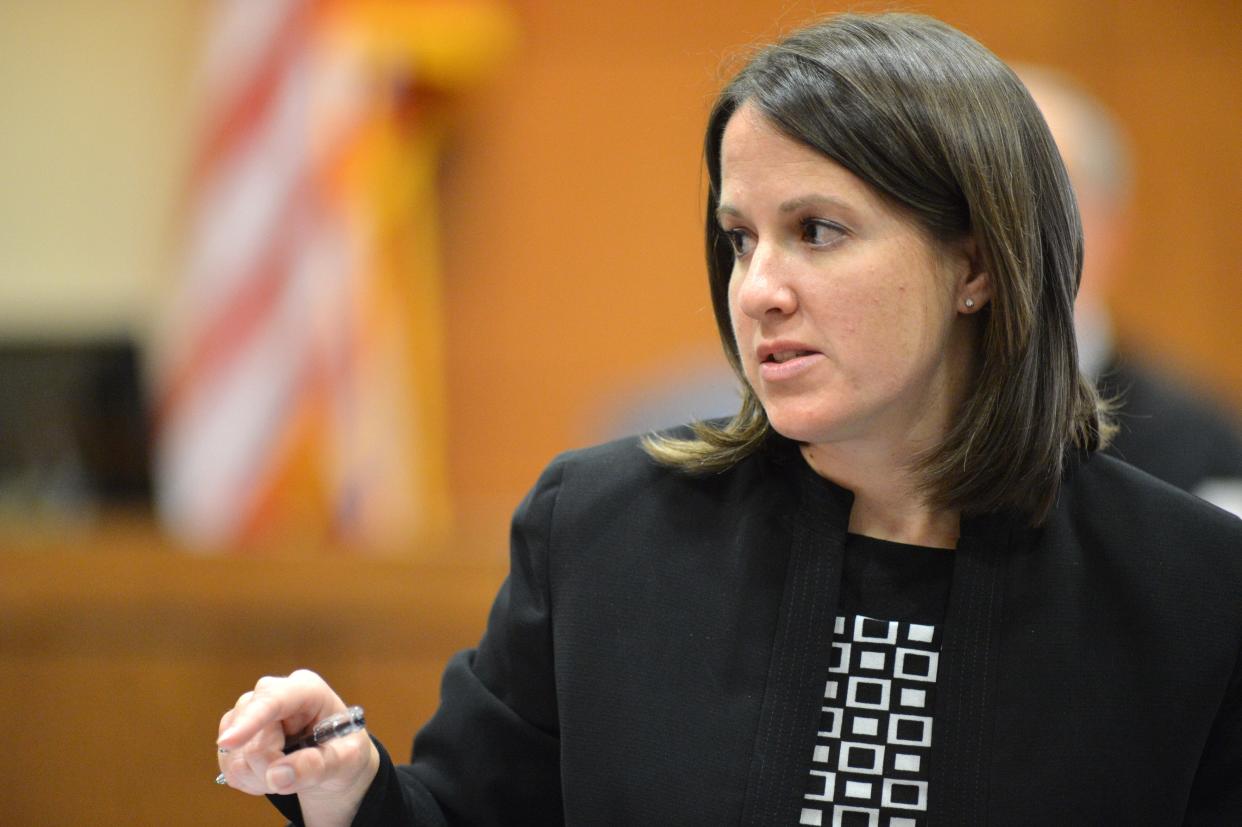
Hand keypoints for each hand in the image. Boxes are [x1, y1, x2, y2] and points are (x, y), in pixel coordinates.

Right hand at [216, 670, 379, 822]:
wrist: (333, 758)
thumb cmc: (343, 750)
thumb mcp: (346, 760)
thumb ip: (317, 766)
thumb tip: (277, 775)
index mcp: (306, 689)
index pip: (274, 699)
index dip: (251, 720)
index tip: (229, 742)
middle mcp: (273, 692)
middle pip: (251, 736)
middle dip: (271, 766)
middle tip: (300, 772)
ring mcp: (249, 710)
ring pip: (235, 753)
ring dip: (260, 776)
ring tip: (289, 771)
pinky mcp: (235, 730)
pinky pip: (228, 764)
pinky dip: (249, 779)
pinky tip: (271, 773)